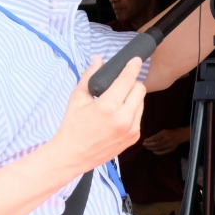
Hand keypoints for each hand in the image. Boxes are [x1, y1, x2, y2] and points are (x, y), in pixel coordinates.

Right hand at [52, 55, 145, 173]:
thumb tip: (98, 59)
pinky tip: (118, 113)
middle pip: (140, 89)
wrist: (72, 155)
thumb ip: (89, 76)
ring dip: (133, 97)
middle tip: (121, 84)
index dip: (133, 67)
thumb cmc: (72, 125)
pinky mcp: (135, 137)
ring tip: (117, 100)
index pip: (127, 80)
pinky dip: (132, 110)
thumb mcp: (77, 98)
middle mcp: (124, 118)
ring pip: (142, 102)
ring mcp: (131, 129)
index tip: (136, 60)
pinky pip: (139, 116)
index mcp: (108, 107)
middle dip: (132, 83)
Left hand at [142, 127, 189, 155]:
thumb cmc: (170, 132)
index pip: (155, 138)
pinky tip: (153, 152)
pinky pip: (164, 152)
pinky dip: (158, 152)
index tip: (144, 141)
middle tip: (144, 145)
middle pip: (156, 143)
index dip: (149, 140)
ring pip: (159, 148)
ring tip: (147, 148)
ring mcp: (170, 144)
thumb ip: (157, 135)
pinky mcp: (172, 149)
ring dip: (152, 148)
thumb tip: (148, 140)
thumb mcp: (163, 131)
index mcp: (165, 133)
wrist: (180, 135)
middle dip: (149, 145)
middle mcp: (168, 139)